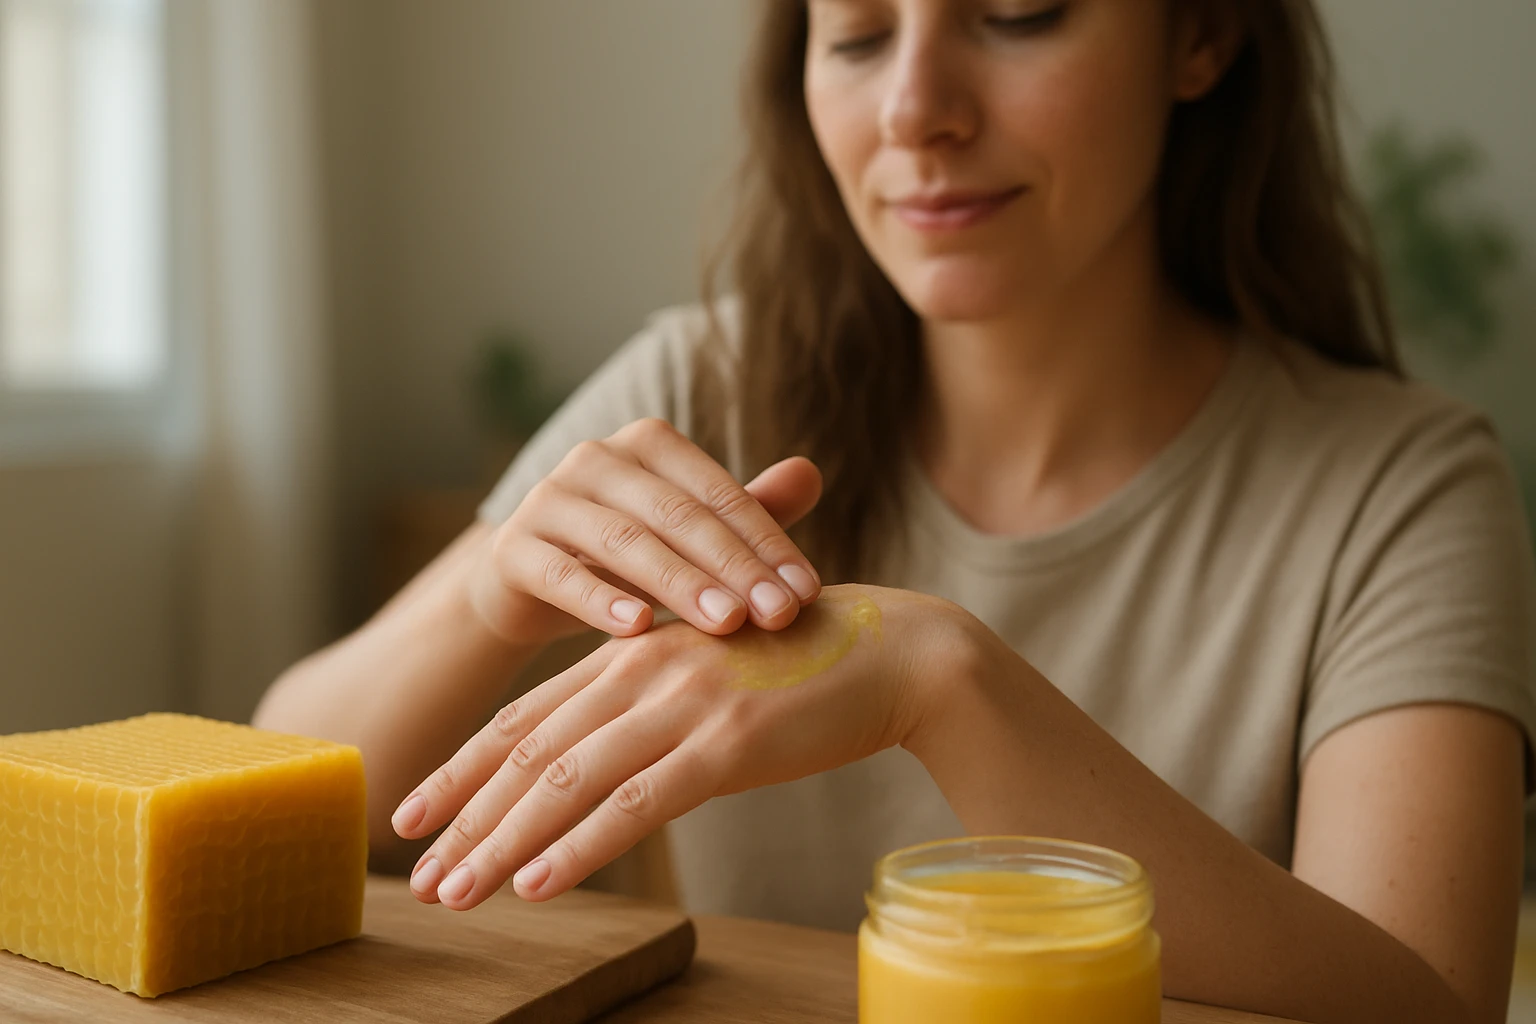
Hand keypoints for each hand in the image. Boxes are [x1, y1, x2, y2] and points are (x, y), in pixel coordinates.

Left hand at [392, 584, 957, 908]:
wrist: (899, 652)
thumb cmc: (809, 667)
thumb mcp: (712, 676)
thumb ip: (654, 704)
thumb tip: (606, 761)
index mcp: (634, 650)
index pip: (527, 717)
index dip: (464, 770)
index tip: (415, 813)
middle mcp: (644, 669)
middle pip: (529, 752)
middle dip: (465, 817)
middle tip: (419, 874)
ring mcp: (683, 704)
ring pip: (566, 782)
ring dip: (501, 843)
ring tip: (454, 892)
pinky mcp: (727, 743)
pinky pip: (636, 803)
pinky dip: (580, 847)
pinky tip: (537, 883)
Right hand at [469, 417, 824, 648]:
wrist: (528, 587)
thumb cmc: (627, 557)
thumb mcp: (688, 536)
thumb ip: (746, 509)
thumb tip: (812, 472)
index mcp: (650, 443)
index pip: (719, 492)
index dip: (767, 542)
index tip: (807, 593)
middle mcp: (596, 457)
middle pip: (678, 514)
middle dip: (734, 567)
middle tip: (778, 616)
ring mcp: (548, 498)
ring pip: (624, 540)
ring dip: (680, 584)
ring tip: (727, 625)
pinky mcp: (512, 547)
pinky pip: (560, 573)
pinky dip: (600, 600)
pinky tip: (637, 629)